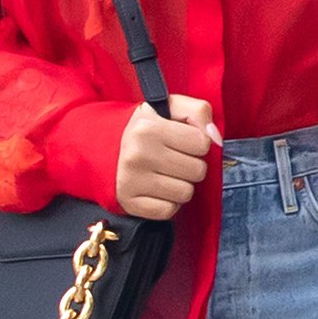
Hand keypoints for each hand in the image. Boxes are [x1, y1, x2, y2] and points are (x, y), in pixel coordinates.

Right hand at [113, 95, 219, 219]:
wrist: (100, 149)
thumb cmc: (144, 128)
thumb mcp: (169, 107)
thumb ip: (198, 112)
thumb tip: (216, 138)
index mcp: (148, 128)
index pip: (203, 143)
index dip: (197, 143)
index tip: (182, 141)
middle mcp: (138, 154)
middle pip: (198, 171)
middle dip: (191, 165)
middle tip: (173, 159)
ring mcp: (131, 180)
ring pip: (186, 193)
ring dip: (181, 185)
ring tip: (165, 173)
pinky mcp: (129, 202)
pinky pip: (169, 211)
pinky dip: (168, 203)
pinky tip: (157, 189)